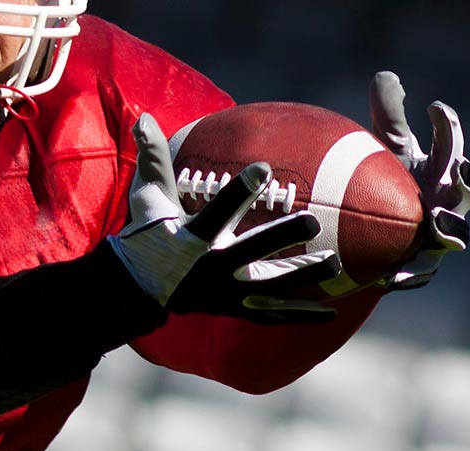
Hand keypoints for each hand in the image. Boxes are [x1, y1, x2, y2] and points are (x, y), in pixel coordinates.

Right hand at [109, 114, 341, 323]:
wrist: (135, 288)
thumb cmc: (147, 234)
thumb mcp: (147, 198)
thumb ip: (153, 158)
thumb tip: (145, 116)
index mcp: (191, 237)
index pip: (218, 211)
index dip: (240, 190)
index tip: (263, 168)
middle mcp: (209, 267)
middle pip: (251, 251)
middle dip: (281, 236)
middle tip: (314, 220)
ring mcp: (223, 292)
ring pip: (268, 286)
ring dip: (302, 276)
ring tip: (335, 261)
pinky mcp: (232, 308)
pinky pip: (269, 314)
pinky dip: (298, 315)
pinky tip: (331, 313)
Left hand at [369, 71, 469, 289]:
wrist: (374, 231)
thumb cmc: (387, 181)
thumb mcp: (384, 150)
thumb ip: (387, 117)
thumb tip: (385, 76)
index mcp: (441, 170)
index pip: (452, 144)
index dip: (448, 125)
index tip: (433, 107)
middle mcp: (447, 200)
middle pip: (468, 191)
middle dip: (466, 181)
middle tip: (454, 170)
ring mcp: (438, 234)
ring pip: (457, 235)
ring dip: (450, 229)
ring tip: (433, 223)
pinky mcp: (421, 263)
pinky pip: (421, 272)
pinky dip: (409, 274)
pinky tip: (391, 277)